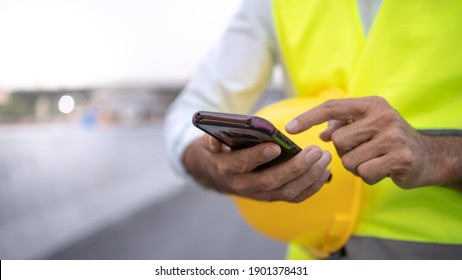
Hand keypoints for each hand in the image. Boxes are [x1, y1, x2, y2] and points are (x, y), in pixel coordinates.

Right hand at [182, 134, 331, 201]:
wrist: (222, 176)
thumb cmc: (223, 152)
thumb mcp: (212, 144)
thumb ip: (212, 141)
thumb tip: (214, 140)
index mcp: (229, 168)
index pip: (243, 164)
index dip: (258, 156)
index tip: (276, 146)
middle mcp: (245, 185)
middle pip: (271, 181)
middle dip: (295, 167)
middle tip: (315, 151)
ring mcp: (261, 194)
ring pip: (288, 192)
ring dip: (309, 176)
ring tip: (324, 158)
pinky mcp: (274, 198)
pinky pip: (296, 197)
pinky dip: (312, 186)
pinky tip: (324, 171)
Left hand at [285, 96, 460, 187]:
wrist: (428, 156)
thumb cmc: (389, 140)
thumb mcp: (368, 125)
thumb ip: (344, 124)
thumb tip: (322, 132)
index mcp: (370, 104)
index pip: (332, 108)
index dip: (308, 118)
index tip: (289, 128)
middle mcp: (382, 116)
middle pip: (338, 140)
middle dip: (344, 152)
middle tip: (363, 151)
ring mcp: (392, 136)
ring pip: (349, 160)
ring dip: (357, 166)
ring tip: (374, 160)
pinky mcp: (400, 157)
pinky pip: (364, 173)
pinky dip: (369, 176)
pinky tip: (383, 169)